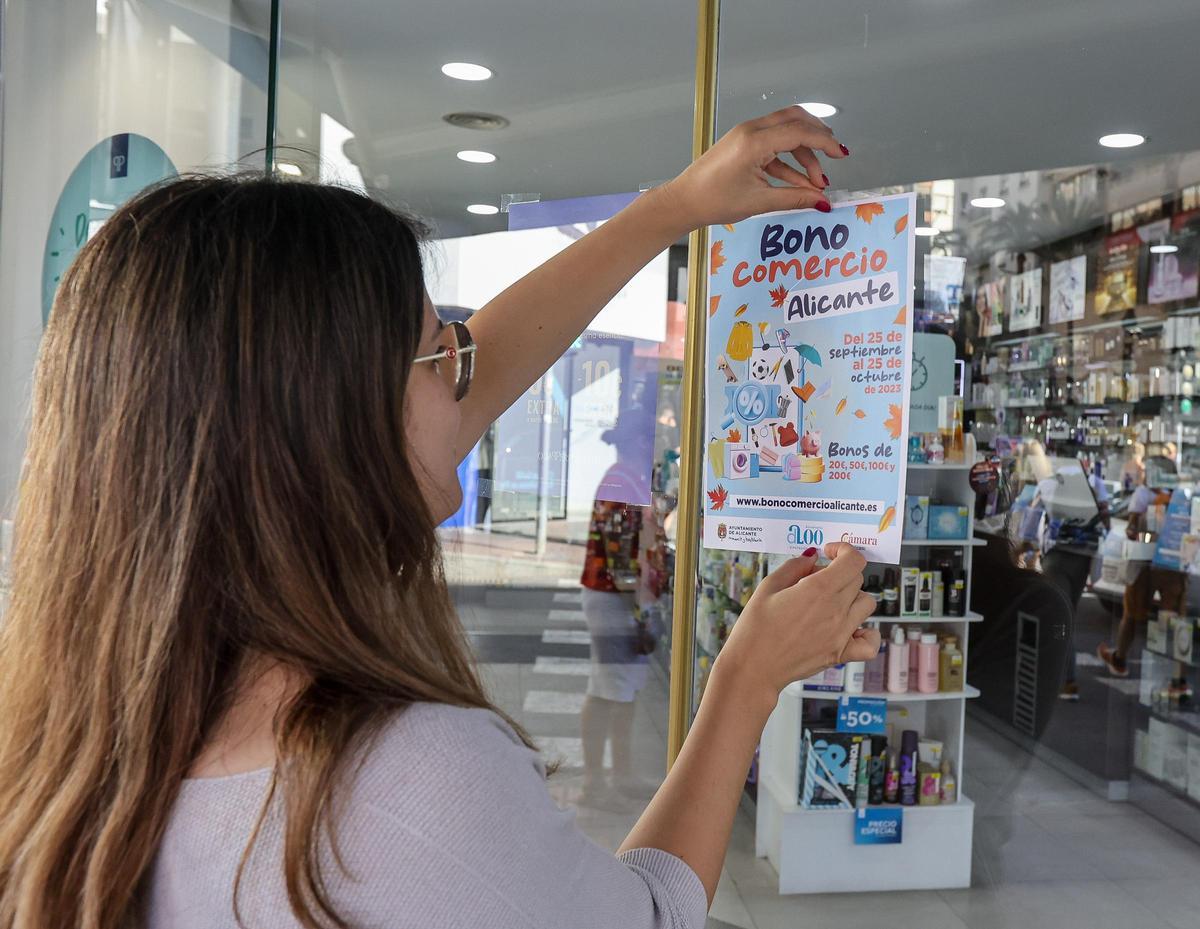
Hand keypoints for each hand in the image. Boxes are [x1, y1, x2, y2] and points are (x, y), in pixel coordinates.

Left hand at [660, 106, 849, 230]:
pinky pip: (774, 145)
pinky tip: (799, 183)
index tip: (841, 155)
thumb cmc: (712, 200)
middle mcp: (751, 131)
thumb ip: (795, 199)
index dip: (825, 143)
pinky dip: (789, 161)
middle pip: (796, 120)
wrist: (684, 201)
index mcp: (754, 141)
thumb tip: (822, 201)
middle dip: (818, 138)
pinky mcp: (743, 144)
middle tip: (835, 156)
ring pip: (786, 133)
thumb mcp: (759, 202)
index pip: (800, 132)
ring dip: (804, 155)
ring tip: (815, 183)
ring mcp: (746, 135)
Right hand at [713, 542, 879, 703]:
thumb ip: (794, 567)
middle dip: (839, 572)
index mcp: (818, 589)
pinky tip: (851, 629)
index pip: (853, 561)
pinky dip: (867, 634)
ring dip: (852, 598)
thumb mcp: (768, 587)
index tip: (830, 552)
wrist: (753, 668)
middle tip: (816, 580)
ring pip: (867, 604)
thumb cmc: (755, 629)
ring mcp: (841, 633)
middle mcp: (835, 610)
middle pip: (856, 579)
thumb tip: (811, 558)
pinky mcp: (840, 654)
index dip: (844, 550)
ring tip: (830, 603)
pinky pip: (870, 643)